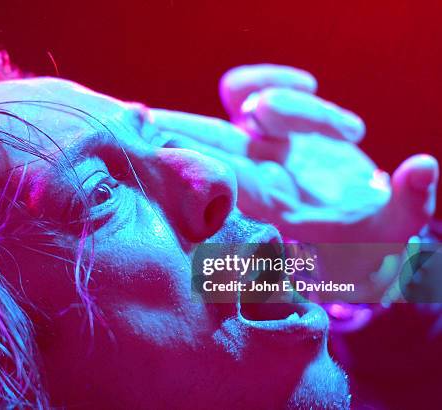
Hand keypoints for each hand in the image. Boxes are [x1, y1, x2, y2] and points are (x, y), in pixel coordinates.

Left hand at [145, 64, 437, 244]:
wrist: (363, 232)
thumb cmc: (372, 244)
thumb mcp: (390, 234)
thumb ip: (409, 203)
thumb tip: (425, 167)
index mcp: (268, 207)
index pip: (215, 181)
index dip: (185, 163)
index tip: (152, 144)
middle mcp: (254, 175)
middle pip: (199, 144)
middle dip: (170, 130)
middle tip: (140, 117)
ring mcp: (260, 148)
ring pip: (245, 106)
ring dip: (297, 108)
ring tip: (353, 132)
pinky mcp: (272, 128)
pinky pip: (251, 93)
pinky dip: (276, 81)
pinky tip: (310, 84)